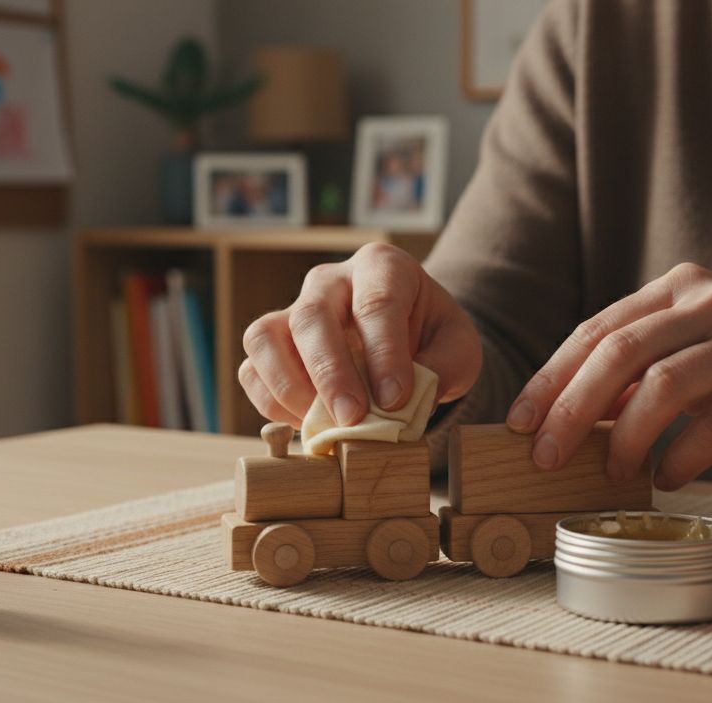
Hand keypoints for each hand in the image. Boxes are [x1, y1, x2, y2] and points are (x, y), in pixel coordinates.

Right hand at [239, 243, 481, 427]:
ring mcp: (292, 310)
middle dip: (331, 373)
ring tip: (325, 425)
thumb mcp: (459, 347)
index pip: (376, 302)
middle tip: (353, 419)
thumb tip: (411, 400)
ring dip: (291, 388)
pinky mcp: (271, 345)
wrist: (407, 339)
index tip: (396, 400)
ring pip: (266, 338)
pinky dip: (272, 403)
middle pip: (312, 316)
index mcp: (381, 267)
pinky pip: (251, 370)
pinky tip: (307, 424)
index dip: (383, 354)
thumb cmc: (431, 338)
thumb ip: (446, 367)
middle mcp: (329, 281)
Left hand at [506, 263, 711, 489]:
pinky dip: (682, 457)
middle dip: (574, 409)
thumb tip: (564, 419)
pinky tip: (668, 478)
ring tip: (615, 473)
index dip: (553, 378)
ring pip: (666, 385)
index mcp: (678, 287)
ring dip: (628, 438)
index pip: (598, 329)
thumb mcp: (690, 350)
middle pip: (622, 352)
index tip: (520, 423)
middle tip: (547, 458)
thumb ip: (635, 371)